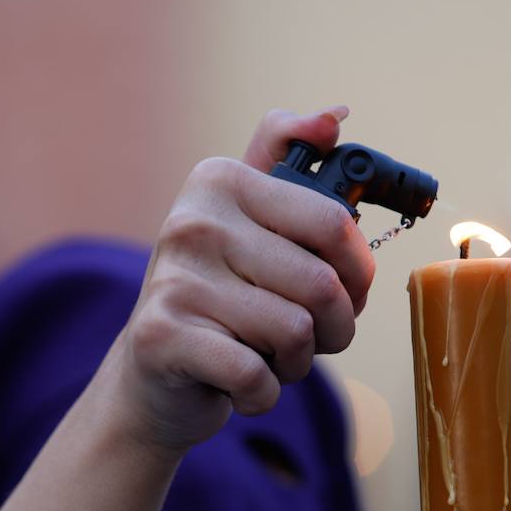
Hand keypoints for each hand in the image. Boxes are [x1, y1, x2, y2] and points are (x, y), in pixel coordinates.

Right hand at [102, 106, 376, 454]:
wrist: (153, 377)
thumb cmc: (223, 300)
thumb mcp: (253, 225)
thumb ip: (290, 163)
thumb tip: (334, 115)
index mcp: (222, 181)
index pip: (332, 222)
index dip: (357, 272)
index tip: (344, 290)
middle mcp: (192, 221)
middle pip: (320, 284)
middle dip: (332, 329)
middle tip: (307, 338)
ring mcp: (172, 279)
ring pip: (294, 333)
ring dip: (296, 364)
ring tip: (268, 358)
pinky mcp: (161, 336)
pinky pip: (255, 375)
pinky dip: (262, 395)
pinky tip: (239, 386)